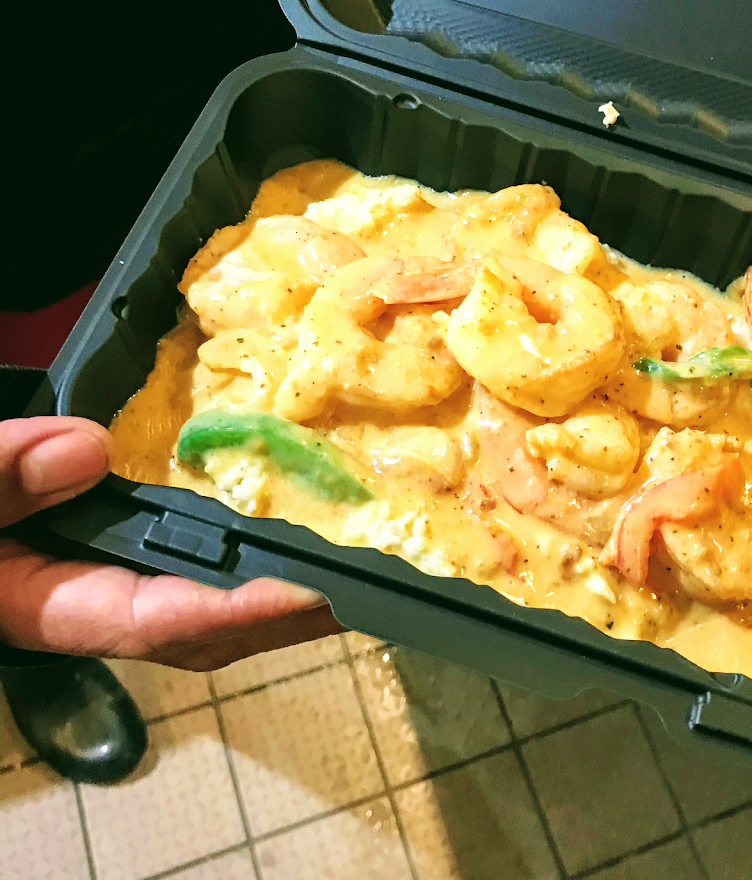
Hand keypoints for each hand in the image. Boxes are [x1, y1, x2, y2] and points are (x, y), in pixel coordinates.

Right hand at [0, 416, 342, 669]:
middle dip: (290, 612)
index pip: (149, 619)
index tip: (308, 588)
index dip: (232, 607)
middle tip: (376, 579)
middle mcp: (96, 604)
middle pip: (208, 626)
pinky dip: (260, 560)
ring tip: (367, 561)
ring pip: (215, 607)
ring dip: (290, 594)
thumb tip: (82, 450)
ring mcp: (117, 585)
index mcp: (49, 603)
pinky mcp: (128, 557)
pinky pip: (204, 572)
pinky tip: (305, 533)